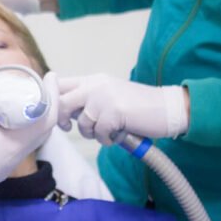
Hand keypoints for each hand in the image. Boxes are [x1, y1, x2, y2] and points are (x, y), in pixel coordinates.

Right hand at [0, 72, 58, 220]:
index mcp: (15, 144)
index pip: (47, 118)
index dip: (52, 95)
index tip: (50, 76)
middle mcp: (16, 156)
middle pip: (41, 128)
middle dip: (41, 105)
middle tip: (36, 87)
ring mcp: (7, 165)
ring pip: (25, 137)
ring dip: (23, 118)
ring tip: (11, 100)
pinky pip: (11, 145)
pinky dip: (9, 129)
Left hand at [57, 74, 188, 145]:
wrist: (167, 108)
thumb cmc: (138, 107)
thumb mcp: (109, 96)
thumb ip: (88, 100)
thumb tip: (64, 113)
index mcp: (92, 80)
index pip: (60, 84)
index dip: (53, 101)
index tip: (62, 117)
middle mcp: (95, 85)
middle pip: (61, 102)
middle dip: (62, 119)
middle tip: (70, 127)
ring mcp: (104, 97)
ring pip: (82, 122)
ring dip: (93, 134)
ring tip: (110, 131)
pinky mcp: (113, 111)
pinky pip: (99, 133)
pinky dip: (108, 140)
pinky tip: (120, 135)